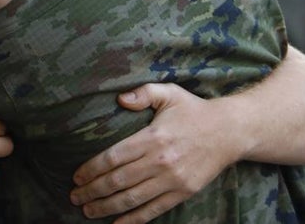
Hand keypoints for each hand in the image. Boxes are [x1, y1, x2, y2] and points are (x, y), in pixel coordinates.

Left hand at [70, 84, 234, 222]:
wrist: (229, 132)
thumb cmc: (194, 111)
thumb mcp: (169, 93)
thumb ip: (143, 93)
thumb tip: (119, 99)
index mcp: (153, 137)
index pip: (114, 157)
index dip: (92, 169)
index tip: (76, 176)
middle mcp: (161, 161)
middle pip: (118, 181)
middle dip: (92, 191)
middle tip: (75, 197)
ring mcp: (172, 180)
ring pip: (132, 199)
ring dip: (106, 207)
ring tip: (88, 210)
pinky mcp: (182, 193)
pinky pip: (153, 210)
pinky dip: (132, 220)